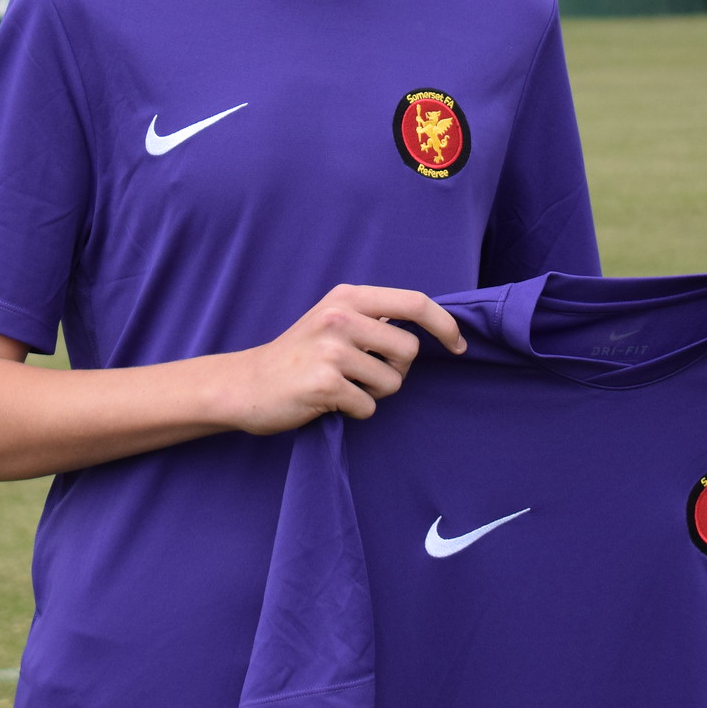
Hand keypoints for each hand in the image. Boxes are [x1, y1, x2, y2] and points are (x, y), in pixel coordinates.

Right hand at [223, 284, 465, 434]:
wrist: (248, 384)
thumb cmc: (300, 355)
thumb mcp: (333, 319)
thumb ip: (374, 318)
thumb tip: (433, 328)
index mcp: (348, 296)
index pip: (415, 302)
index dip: (445, 325)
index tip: (458, 346)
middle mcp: (339, 317)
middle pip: (409, 351)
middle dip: (397, 371)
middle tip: (365, 373)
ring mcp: (331, 350)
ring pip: (392, 383)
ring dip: (374, 393)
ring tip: (342, 386)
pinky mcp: (324, 384)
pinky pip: (368, 407)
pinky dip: (355, 411)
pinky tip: (328, 401)